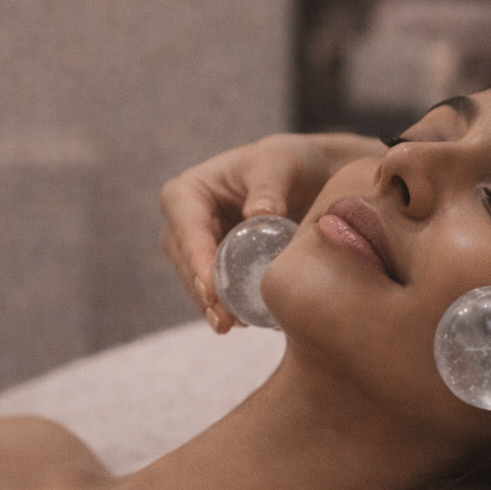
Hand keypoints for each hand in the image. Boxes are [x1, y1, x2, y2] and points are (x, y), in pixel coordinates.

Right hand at [159, 133, 381, 331]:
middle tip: (225, 321)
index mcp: (186, 193)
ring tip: (234, 326)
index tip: (211, 290)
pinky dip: (229, 308)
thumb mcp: (279, 164)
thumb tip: (257, 215)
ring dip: (214, 307)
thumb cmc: (288, 163)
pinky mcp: (216, 268)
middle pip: (186, 263)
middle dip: (203, 292)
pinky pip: (217, 293)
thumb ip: (268, 187)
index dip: (197, 261)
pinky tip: (247, 321)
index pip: (186, 230)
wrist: (308, 180)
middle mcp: (183, 223)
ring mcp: (197, 249)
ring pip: (197, 283)